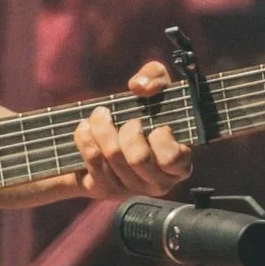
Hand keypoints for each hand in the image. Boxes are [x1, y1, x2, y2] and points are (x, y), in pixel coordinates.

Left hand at [72, 61, 191, 201]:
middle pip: (139, 157)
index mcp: (178, 163)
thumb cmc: (142, 110)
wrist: (107, 133)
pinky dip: (86, 138)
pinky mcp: (105, 189)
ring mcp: (130, 188)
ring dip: (102, 129)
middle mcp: (157, 182)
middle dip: (128, 130)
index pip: (173, 159)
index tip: (157, 126)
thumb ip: (155, 77)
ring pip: (113, 157)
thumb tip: (139, 87)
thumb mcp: (155, 85)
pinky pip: (93, 161)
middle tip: (127, 119)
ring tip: (100, 115)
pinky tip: (86, 127)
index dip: (162, 139)